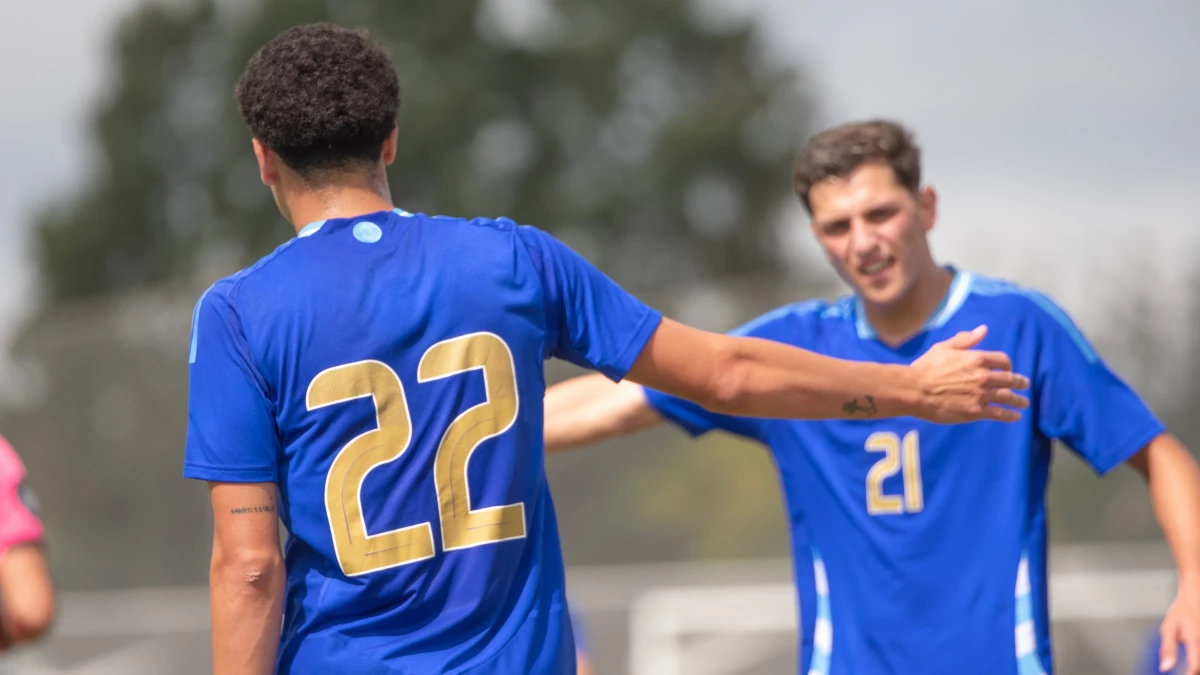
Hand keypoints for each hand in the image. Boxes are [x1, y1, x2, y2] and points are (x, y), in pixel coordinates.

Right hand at [909, 325, 1029, 422]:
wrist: (915, 390)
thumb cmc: (926, 368)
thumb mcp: (944, 348)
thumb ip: (966, 339)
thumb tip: (983, 330)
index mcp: (977, 359)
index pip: (1002, 360)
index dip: (1007, 365)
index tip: (1007, 369)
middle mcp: (983, 376)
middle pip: (1009, 379)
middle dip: (1019, 382)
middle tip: (1024, 385)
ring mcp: (981, 395)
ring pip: (1007, 397)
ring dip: (1019, 400)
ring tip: (1025, 403)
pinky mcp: (975, 411)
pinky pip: (998, 413)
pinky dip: (1010, 415)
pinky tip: (1016, 417)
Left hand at [1160, 583, 1199, 673]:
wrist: (1194, 598)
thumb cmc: (1180, 612)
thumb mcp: (1168, 629)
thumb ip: (1168, 649)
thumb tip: (1165, 668)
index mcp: (1194, 640)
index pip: (1195, 666)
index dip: (1189, 674)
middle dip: (1193, 670)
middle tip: (1184, 672)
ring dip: (1196, 664)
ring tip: (1188, 667)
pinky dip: (1197, 658)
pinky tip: (1193, 659)